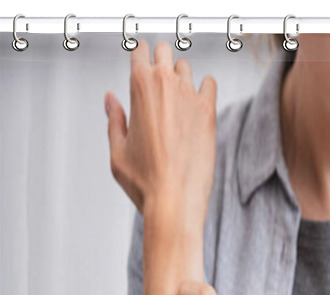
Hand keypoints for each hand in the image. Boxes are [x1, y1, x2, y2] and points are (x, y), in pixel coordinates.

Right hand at [104, 39, 216, 229]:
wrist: (174, 201)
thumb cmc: (145, 182)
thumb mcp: (118, 150)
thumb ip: (114, 120)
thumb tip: (111, 100)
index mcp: (139, 87)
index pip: (140, 50)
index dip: (140, 56)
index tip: (141, 65)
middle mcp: (166, 85)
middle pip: (164, 51)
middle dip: (160, 61)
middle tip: (158, 80)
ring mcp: (190, 97)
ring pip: (186, 67)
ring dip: (180, 76)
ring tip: (177, 97)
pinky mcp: (209, 113)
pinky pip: (210, 84)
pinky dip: (204, 88)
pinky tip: (198, 101)